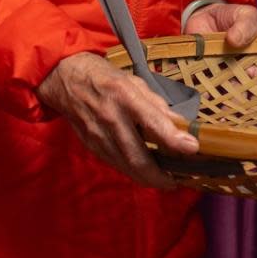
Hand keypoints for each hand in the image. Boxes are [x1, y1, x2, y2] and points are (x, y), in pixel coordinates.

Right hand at [36, 51, 198, 189]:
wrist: (64, 78)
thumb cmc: (103, 76)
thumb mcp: (134, 81)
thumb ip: (156, 104)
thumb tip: (179, 123)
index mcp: (125, 95)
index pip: (152, 121)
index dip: (173, 137)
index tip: (192, 148)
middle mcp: (111, 117)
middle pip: (138, 156)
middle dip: (159, 176)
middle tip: (177, 182)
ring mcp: (98, 134)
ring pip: (126, 166)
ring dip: (147, 178)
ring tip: (165, 181)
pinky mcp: (91, 144)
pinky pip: (115, 164)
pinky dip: (132, 171)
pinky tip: (143, 172)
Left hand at [185, 2, 256, 113]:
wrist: (204, 14)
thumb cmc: (231, 17)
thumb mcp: (244, 15)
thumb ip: (245, 25)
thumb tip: (235, 39)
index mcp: (255, 64)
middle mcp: (238, 76)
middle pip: (241, 95)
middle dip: (237, 105)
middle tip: (230, 110)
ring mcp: (218, 78)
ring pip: (220, 97)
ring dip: (217, 106)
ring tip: (211, 112)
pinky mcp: (199, 76)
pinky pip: (198, 88)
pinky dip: (196, 96)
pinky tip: (193, 102)